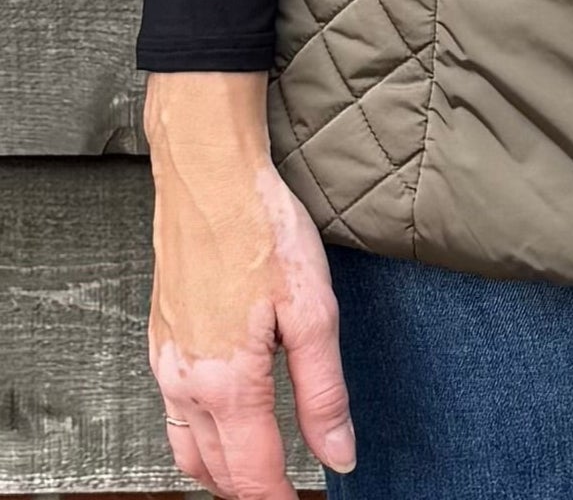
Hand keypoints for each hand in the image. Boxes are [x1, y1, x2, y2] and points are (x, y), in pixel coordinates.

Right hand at [144, 71, 354, 497]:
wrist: (209, 176)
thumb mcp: (313, 309)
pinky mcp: (161, 342)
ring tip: (260, 473)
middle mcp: (185, 384)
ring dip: (221, 473)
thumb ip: (323, 391)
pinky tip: (226, 423)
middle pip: (216, 472)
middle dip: (251, 491)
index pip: (253, 474)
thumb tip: (339, 455)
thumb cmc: (263, 229)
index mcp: (226, 382)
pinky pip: (174, 414)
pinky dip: (199, 438)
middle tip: (286, 492)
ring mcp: (166, 363)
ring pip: (188, 449)